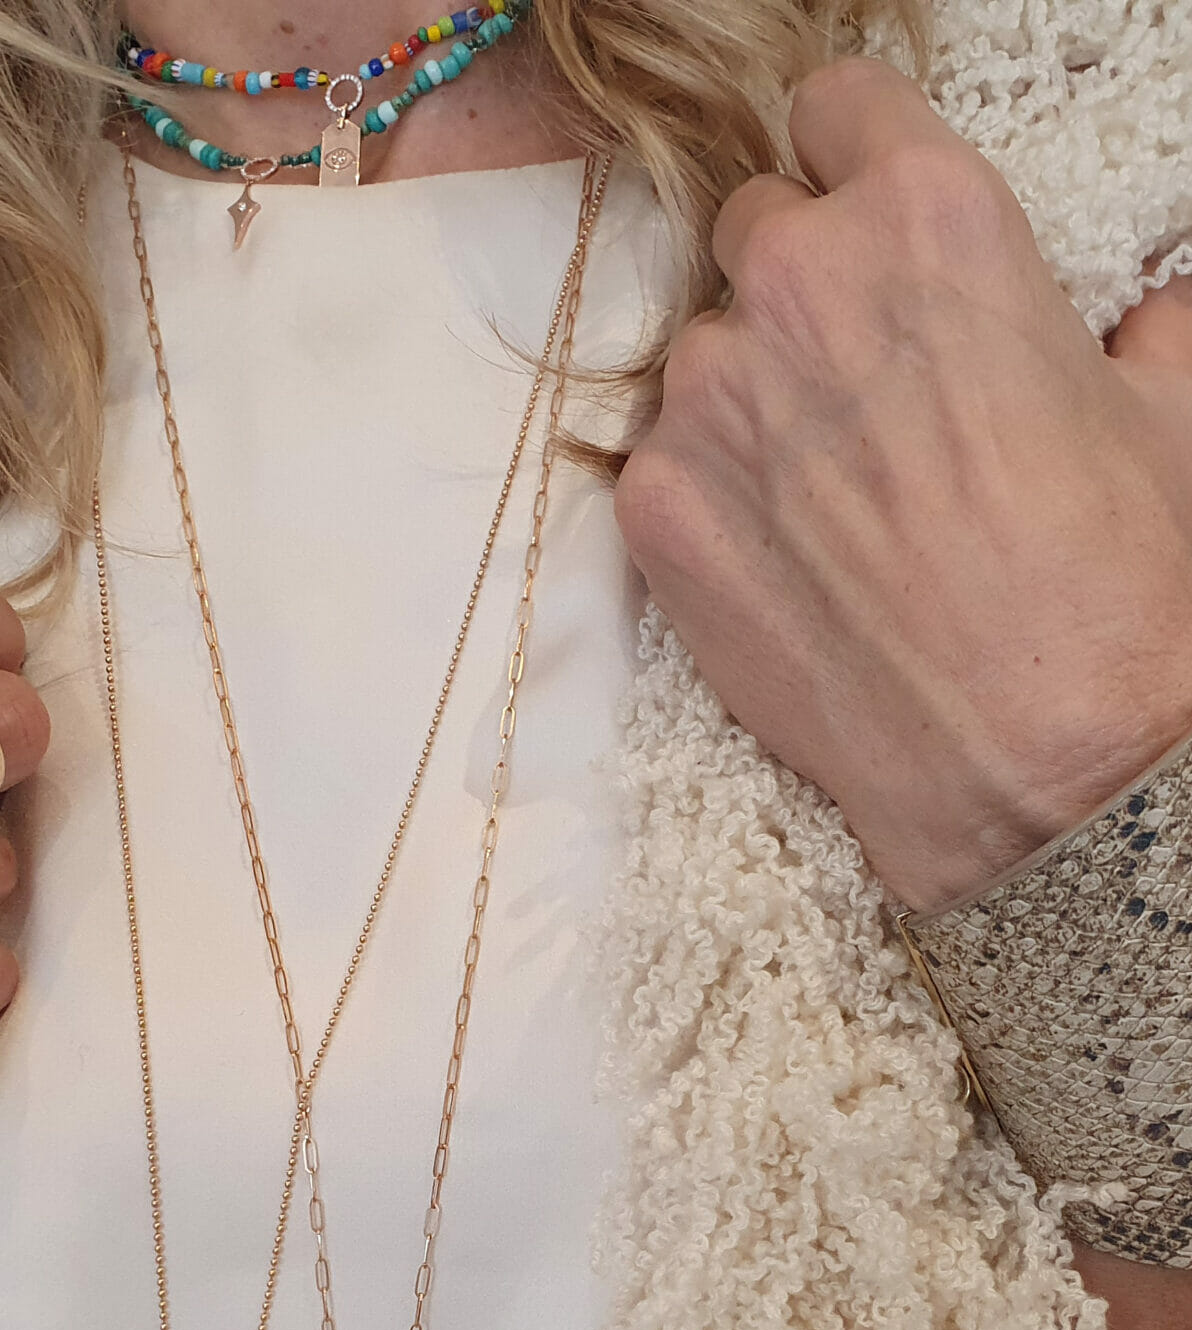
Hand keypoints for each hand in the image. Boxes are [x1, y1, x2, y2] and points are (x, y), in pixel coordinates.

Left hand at [614, 57, 1191, 914]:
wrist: (1026, 756)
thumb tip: (1150, 316)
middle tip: (851, 380)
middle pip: (754, 226)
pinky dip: (706, 492)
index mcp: (928, 217)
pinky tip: (780, 555)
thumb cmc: (1109, 583)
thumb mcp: (1163, 414)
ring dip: (747, 396)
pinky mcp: (655, 505)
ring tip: (823, 493)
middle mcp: (799, 281)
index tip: (854, 209)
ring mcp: (709, 397)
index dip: (849, 157)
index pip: (831, 105)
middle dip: (798, 284)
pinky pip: (662, 458)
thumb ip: (1132, 327)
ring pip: (701, 351)